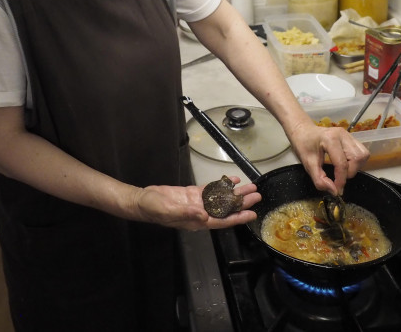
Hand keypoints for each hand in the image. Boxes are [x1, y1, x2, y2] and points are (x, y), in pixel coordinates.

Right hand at [131, 177, 260, 229]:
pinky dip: (222, 185)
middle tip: (257, 195)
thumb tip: (205, 216)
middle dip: (242, 203)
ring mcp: (198, 203)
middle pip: (226, 209)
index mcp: (197, 221)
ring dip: (235, 193)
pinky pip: (211, 189)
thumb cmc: (154, 209)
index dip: (238, 218)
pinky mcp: (193, 194)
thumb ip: (187, 213)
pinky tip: (232, 180)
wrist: (143, 200)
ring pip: (221, 198)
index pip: (222, 220)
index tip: (252, 214)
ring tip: (250, 187)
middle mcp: (201, 213)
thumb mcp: (170, 211)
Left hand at [290, 123, 369, 194]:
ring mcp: (348, 135)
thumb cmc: (303, 145)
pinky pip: (362, 152)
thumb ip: (320, 179)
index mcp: (329, 139)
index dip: (341, 180)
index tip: (337, 190)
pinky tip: (346, 164)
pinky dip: (357, 162)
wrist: (304, 131)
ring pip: (363, 155)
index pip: (342, 163)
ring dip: (355, 167)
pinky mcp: (352, 138)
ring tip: (342, 170)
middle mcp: (342, 135)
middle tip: (338, 178)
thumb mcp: (308, 164)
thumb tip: (334, 191)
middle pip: (357, 158)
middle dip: (350, 173)